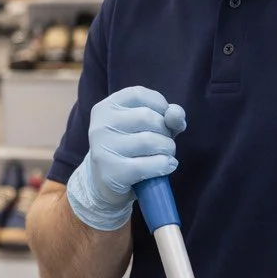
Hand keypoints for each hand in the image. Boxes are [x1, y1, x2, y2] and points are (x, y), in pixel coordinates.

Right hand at [65, 86, 186, 230]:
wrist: (105, 182)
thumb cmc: (131, 148)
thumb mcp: (149, 126)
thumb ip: (167, 116)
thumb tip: (176, 114)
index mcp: (106, 107)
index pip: (140, 94)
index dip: (161, 106)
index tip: (162, 120)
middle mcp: (100, 125)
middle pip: (147, 117)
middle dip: (165, 131)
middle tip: (163, 143)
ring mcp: (102, 149)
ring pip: (150, 141)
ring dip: (168, 149)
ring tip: (165, 155)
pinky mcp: (111, 172)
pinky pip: (148, 165)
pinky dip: (164, 166)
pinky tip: (166, 167)